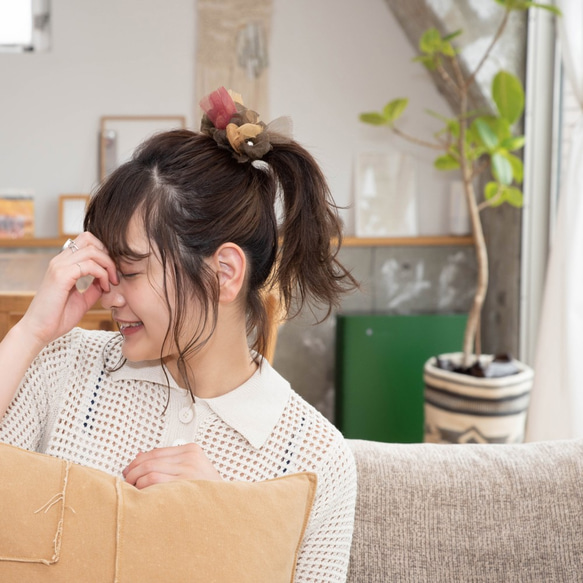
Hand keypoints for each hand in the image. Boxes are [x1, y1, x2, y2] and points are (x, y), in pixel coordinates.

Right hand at [18, 232, 117, 347]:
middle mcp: (60, 261)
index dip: (103, 252)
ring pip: (92, 250)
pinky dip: (102, 274)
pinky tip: (104, 287)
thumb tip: (107, 279)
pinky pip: (89, 265)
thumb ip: (94, 287)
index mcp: (63, 264)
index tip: (112, 272)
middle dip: (108, 254)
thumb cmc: (58, 317)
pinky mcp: (61, 275)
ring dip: (108, 265)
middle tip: (115, 274)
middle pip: (89, 239)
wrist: (39, 331)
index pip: (86, 241)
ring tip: (111, 283)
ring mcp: (59, 266)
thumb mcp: (83, 299)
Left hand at [123, 443, 222, 488]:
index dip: (138, 461)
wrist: (223, 506)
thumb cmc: (205, 490)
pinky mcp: (184, 484)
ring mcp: (188, 470)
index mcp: (191, 450)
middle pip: (150, 460)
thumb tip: (139, 456)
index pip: (156, 452)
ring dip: (135, 481)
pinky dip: (142, 488)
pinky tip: (141, 495)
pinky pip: (154, 482)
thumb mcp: (190, 469)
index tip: (129, 470)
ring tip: (132, 489)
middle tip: (127, 480)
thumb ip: (167, 461)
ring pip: (149, 471)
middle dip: (133, 471)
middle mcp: (190, 458)